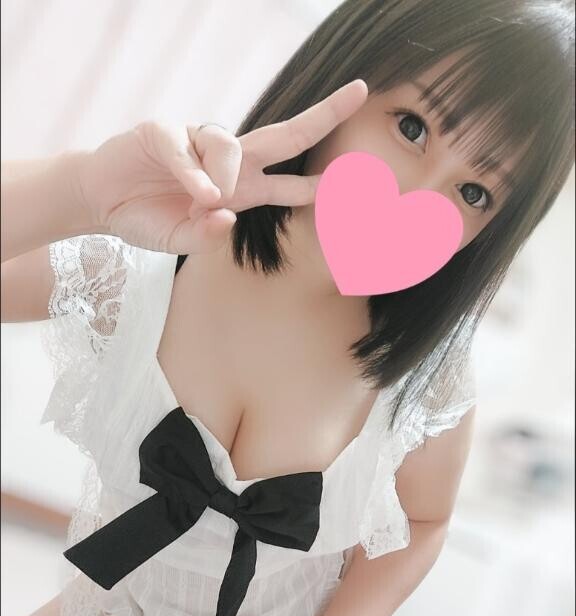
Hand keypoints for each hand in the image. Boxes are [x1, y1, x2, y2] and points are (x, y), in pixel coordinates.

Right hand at [74, 79, 367, 255]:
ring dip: (227, 174)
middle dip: (322, 116)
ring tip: (210, 199)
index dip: (320, 184)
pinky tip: (195, 191)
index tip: (355, 183)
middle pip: (284, 134)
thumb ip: (205, 237)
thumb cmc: (148, 218)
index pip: (290, 181)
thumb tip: (226, 215)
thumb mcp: (181, 241)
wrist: (102, 202)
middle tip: (358, 93)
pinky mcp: (163, 131)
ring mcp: (197, 142)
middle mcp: (228, 163)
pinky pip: (184, 146)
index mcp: (242, 190)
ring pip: (232, 143)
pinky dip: (191, 170)